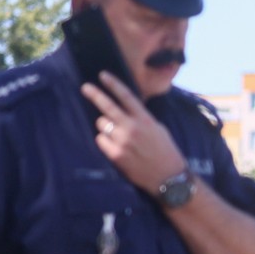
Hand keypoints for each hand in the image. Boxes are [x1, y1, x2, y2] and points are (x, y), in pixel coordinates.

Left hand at [82, 72, 186, 193]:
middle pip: (108, 106)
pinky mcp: (116, 155)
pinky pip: (100, 140)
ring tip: (116, 135)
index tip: (103, 75)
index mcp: (145, 120)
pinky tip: (116, 147)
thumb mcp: (159, 129)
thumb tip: (124, 110)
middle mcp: (132, 128)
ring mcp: (123, 141)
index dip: (113, 84)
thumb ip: (141, 119)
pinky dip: (105, 141)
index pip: (126, 96)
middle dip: (95, 94)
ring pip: (102, 124)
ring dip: (105, 127)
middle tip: (85, 87)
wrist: (169, 178)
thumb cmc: (166, 152)